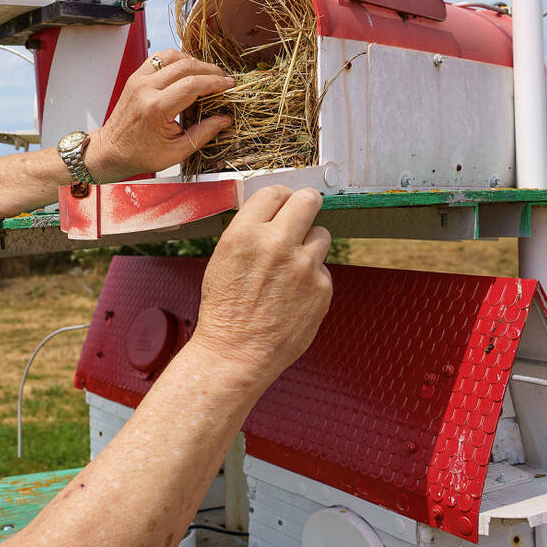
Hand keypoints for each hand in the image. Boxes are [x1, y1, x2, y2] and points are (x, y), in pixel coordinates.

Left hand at [84, 49, 233, 182]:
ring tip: (207, 74)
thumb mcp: (176, 152)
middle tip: (223, 79)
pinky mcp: (135, 77)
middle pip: (185, 66)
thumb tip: (225, 119)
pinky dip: (176, 60)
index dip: (215, 82)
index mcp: (156, 108)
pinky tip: (187, 71)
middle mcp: (145, 89)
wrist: (111, 150)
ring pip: (171, 56)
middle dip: (209, 70)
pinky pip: (159, 58)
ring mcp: (138, 80)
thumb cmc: (140, 154)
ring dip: (193, 61)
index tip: (229, 85)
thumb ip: (203, 133)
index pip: (192, 84)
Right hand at [191, 187, 333, 382]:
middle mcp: (277, 244)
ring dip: (309, 245)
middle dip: (306, 203)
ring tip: (291, 267)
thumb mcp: (223, 259)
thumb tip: (275, 212)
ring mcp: (303, 266)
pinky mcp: (322, 287)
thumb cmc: (225, 309)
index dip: (280, 197)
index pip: (274, 192)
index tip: (283, 204)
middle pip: (307, 201)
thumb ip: (250, 233)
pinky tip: (293, 296)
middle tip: (304, 212)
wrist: (236, 353)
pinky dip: (311, 278)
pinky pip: (322, 269)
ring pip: (321, 235)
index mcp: (245, 234)